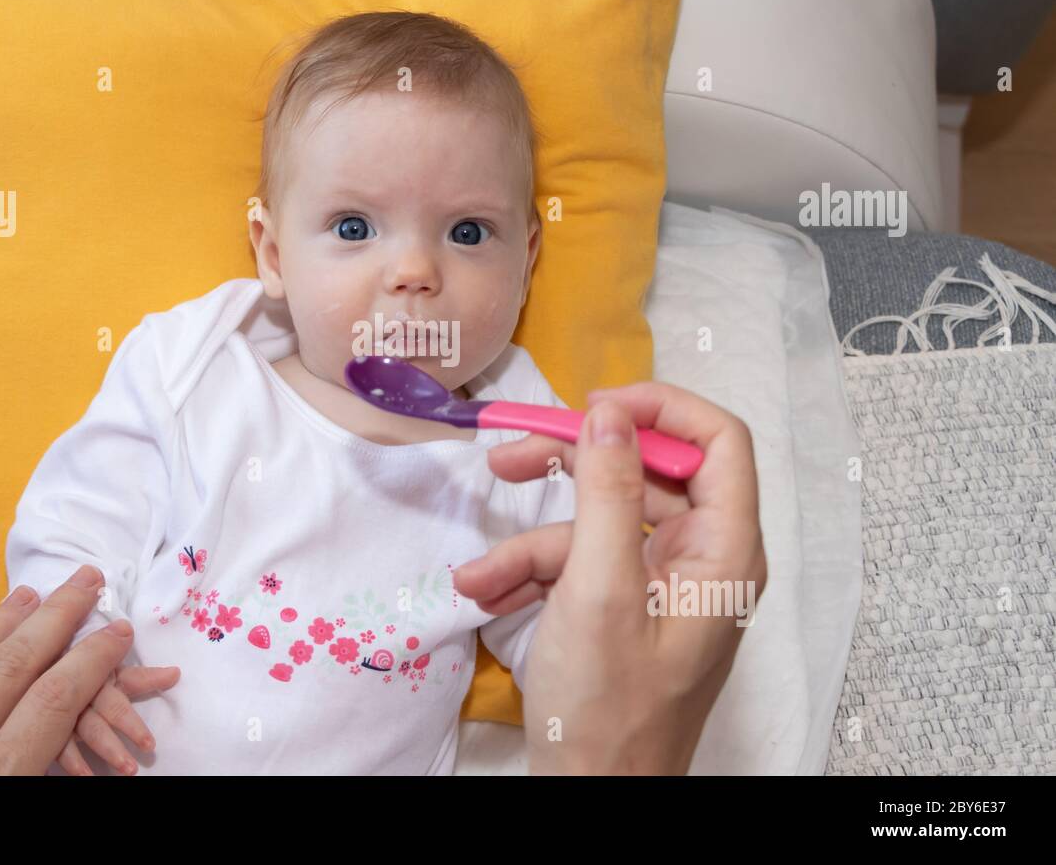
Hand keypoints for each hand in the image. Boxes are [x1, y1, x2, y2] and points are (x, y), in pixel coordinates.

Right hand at [453, 382, 765, 774]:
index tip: (593, 408)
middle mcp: (702, 559)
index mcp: (724, 551)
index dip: (659, 409)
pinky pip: (581, 563)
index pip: (717, 441)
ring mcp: (661, 583)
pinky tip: (488, 596)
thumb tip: (610, 415)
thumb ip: (606, 493)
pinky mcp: (625, 605)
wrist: (590, 797)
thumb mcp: (599, 591)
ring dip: (532, 543)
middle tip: (510, 456)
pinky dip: (532, 575)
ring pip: (599, 521)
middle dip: (571, 470)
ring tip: (480, 577)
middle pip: (644, 474)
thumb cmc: (607, 711)